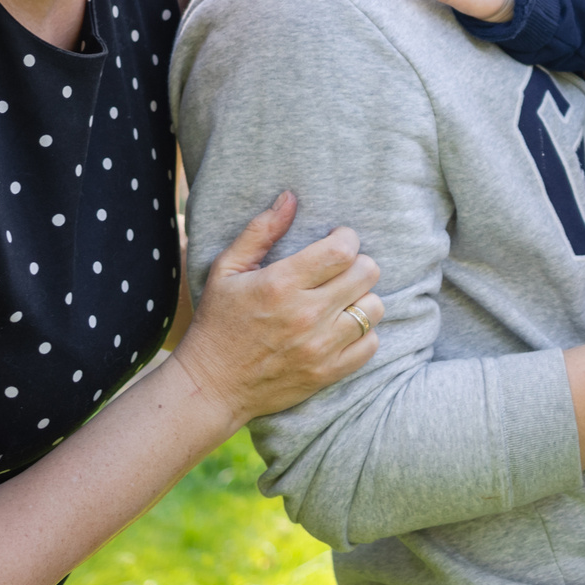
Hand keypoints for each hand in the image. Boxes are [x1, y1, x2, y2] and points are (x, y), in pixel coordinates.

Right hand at [171, 193, 382, 429]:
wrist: (210, 386)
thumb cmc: (217, 323)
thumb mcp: (226, 270)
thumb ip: (260, 231)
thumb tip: (290, 197)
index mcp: (280, 285)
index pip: (342, 250)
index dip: (346, 238)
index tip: (336, 241)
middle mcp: (305, 315)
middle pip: (366, 274)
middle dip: (358, 263)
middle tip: (341, 268)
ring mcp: (319, 348)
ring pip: (374, 308)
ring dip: (363, 297)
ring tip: (343, 298)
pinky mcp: (327, 373)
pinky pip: (371, 345)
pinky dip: (364, 333)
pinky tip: (343, 326)